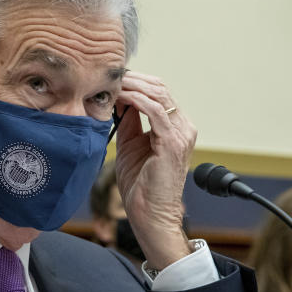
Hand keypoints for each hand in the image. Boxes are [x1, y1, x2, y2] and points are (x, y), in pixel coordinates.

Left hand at [113, 72, 195, 268]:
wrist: (149, 214)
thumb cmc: (140, 186)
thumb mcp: (130, 145)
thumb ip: (129, 122)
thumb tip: (118, 99)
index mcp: (175, 126)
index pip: (158, 92)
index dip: (134, 82)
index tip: (110, 79)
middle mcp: (183, 127)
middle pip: (159, 88)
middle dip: (132, 79)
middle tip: (108, 76)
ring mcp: (181, 133)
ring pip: (158, 94)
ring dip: (132, 86)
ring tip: (110, 84)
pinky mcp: (173, 142)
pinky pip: (155, 110)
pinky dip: (136, 99)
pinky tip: (120, 97)